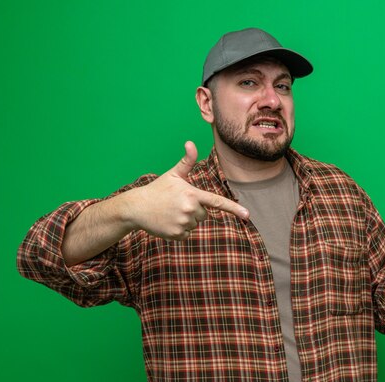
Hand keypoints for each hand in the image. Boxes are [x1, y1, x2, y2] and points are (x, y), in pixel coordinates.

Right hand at [124, 141, 248, 239]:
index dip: (234, 209)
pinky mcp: (177, 235)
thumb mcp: (173, 174)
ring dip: (186, 220)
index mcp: (192, 194)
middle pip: (204, 214)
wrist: (136, 207)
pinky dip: (179, 230)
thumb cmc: (158, 189)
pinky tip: (167, 222)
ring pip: (195, 224)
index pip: (217, 201)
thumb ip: (186, 161)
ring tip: (170, 213)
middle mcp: (190, 209)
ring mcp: (183, 223)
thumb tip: (190, 143)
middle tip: (176, 204)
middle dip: (194, 210)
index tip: (247, 216)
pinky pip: (186, 234)